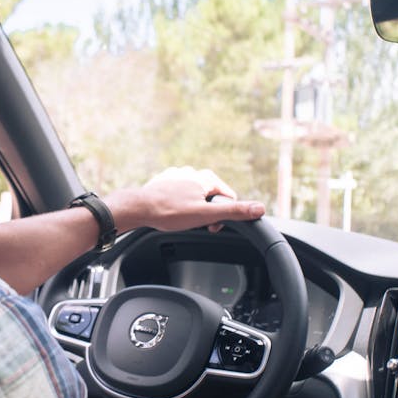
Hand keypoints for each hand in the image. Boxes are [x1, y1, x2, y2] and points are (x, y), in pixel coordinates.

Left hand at [105, 165, 264, 234]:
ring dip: (191, 210)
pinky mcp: (164, 181)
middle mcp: (193, 172)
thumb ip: (233, 211)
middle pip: (211, 198)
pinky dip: (177, 205)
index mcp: (206, 177)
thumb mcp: (206, 214)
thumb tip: (259, 208)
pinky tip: (170, 212)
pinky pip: (179, 196)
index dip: (222, 216)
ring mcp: (177, 175)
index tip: (210, 226)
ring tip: (179, 218)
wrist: (138, 208)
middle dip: (206, 213)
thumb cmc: (169, 212)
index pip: (228, 199)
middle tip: (193, 223)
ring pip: (194, 197)